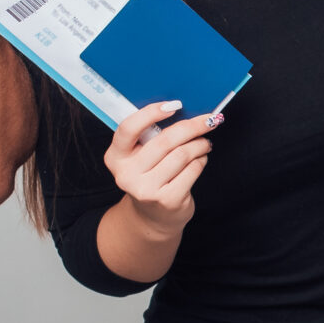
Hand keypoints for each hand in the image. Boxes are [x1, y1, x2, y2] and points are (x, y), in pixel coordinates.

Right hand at [105, 99, 217, 237]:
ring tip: (204, 143)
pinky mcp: (167, 200)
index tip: (174, 105)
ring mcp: (146, 189)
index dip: (151, 113)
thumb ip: (149, 136)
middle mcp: (126, 174)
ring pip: (182, 154)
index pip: (128, 128)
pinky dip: (201, 160)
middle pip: (165, 140)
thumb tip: (181, 109)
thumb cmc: (149, 177)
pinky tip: (201, 159)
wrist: (153, 217)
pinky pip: (191, 170)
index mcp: (115, 157)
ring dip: (199, 144)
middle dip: (192, 126)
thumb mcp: (139, 158)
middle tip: (208, 120)